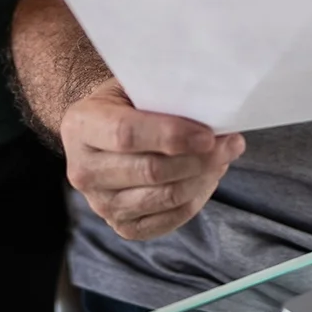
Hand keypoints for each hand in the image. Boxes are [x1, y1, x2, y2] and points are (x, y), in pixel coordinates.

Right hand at [60, 79, 244, 240]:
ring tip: (223, 157)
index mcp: (80, 126)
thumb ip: (163, 95)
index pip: (126, 134)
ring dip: (203, 178)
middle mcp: (83, 170)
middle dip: (199, 159)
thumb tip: (213, 109)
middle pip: (150, 171)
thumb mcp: (133, 85)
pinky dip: (196, 199)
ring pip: (163, 197)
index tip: (209, 134)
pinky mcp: (122, 225)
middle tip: (231, 143)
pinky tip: (207, 177)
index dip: (171, 136)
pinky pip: (168, 219)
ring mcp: (100, 204)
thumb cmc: (125, 103)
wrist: (102, 132)